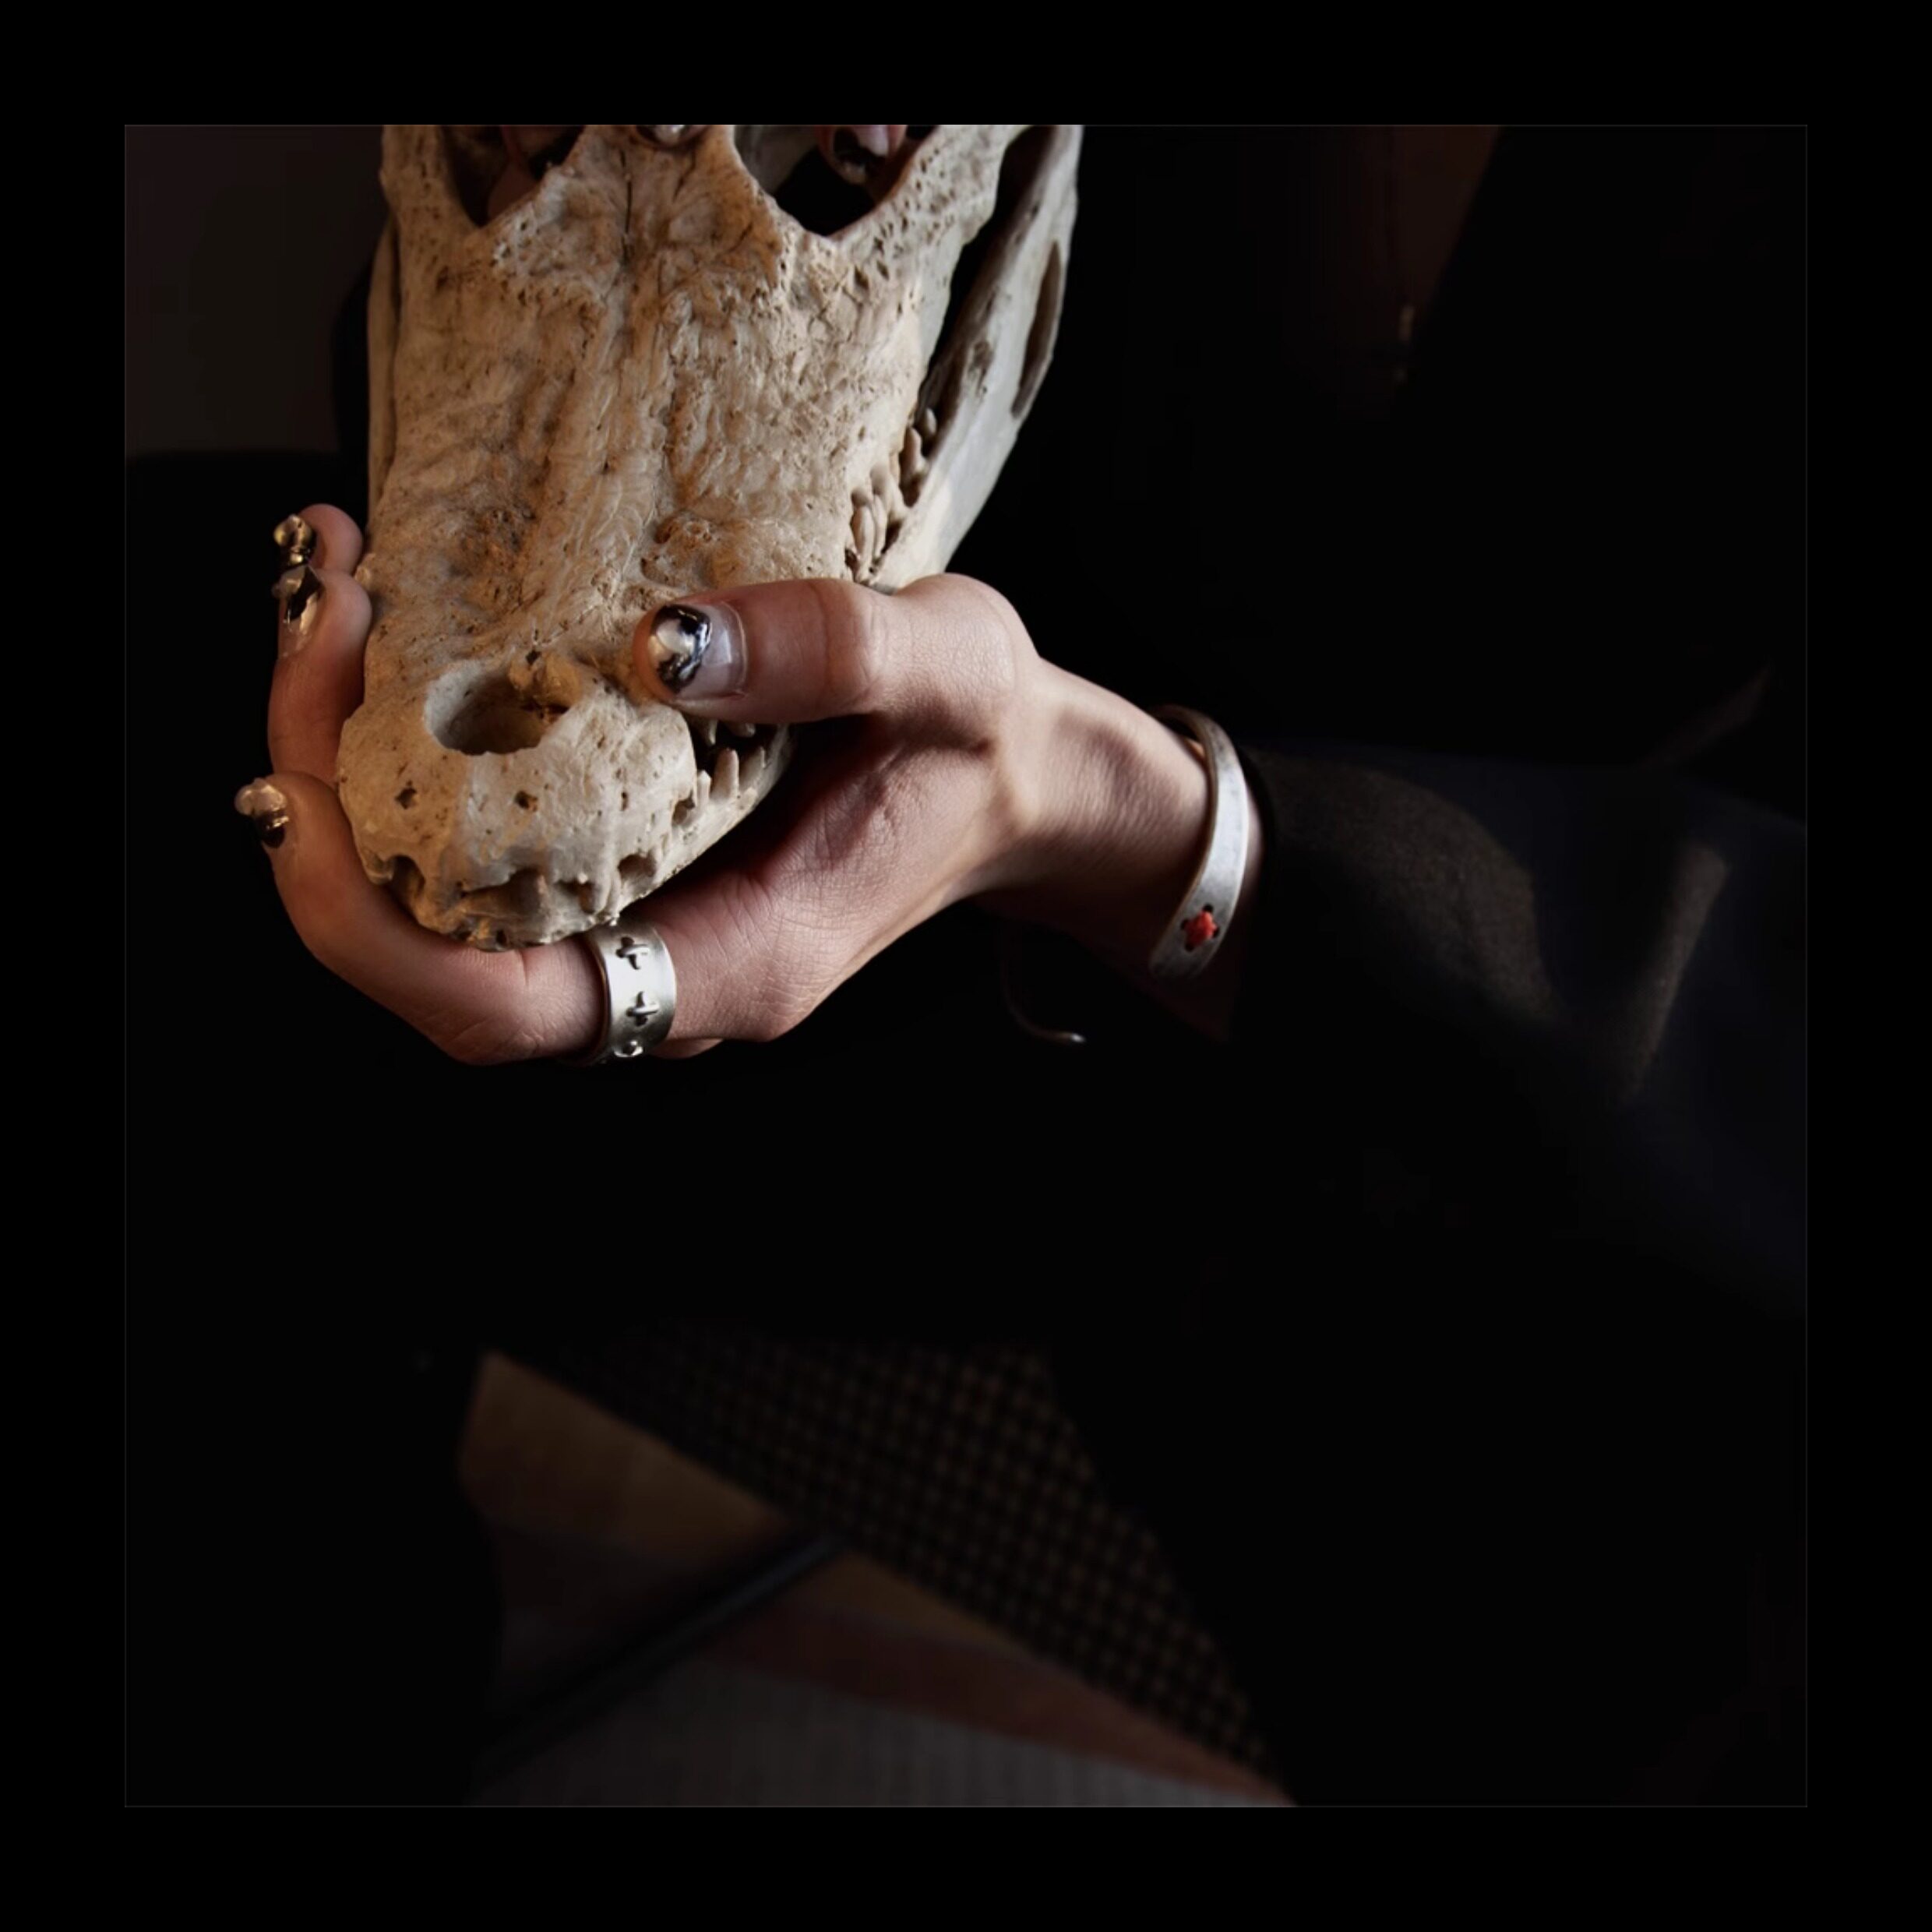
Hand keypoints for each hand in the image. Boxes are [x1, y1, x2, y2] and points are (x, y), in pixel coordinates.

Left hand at [244, 504, 1257, 1063]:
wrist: (1014, 784)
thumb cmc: (987, 744)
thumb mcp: (951, 669)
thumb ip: (832, 652)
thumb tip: (657, 641)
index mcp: (738, 963)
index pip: (501, 1011)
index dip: (369, 918)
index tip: (313, 768)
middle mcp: (663, 973)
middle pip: (427, 958)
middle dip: (329, 807)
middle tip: (324, 614)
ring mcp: (634, 932)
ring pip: (433, 908)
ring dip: (353, 770)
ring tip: (346, 603)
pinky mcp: (619, 876)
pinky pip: (474, 853)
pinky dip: (412, 758)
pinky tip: (408, 640)